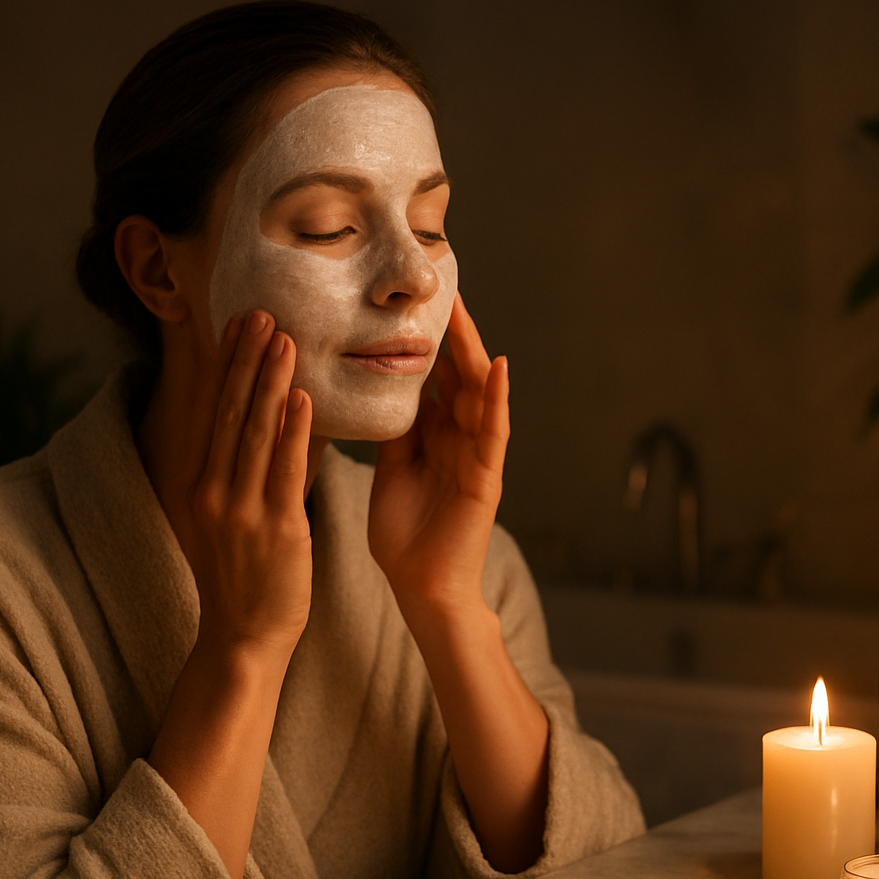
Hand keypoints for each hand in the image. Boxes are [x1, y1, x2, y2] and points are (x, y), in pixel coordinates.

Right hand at [158, 311, 314, 663]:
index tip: (238, 322)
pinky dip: (292, 431)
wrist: (243, 636)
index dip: (227, 365)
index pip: (214, 411)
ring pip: (255, 433)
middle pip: (229, 412)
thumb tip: (270, 418)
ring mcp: (240, 510)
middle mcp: (212, 490)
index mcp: (200, 483)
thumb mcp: (231, 515)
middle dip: (245, 359)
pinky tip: (302, 397)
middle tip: (260, 311)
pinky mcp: (274, 530)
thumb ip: (245, 469)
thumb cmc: (246, 575)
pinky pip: (284, 471)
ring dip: (269, 381)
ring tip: (283, 337)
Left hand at [369, 293, 508, 612]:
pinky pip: (495, 429)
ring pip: (478, 392)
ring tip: (464, 311)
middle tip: (442, 290)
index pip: (433, 379)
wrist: (421, 588)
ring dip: (473, 350)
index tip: (412, 304)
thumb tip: (379, 391)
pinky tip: (499, 365)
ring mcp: (476, 455)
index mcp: (433, 437)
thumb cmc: (405, 537)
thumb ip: (394, 434)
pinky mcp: (487, 475)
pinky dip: (499, 397)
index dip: (425, 342)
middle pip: (457, 376)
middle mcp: (459, 439)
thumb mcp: (391, 471)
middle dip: (450, 334)